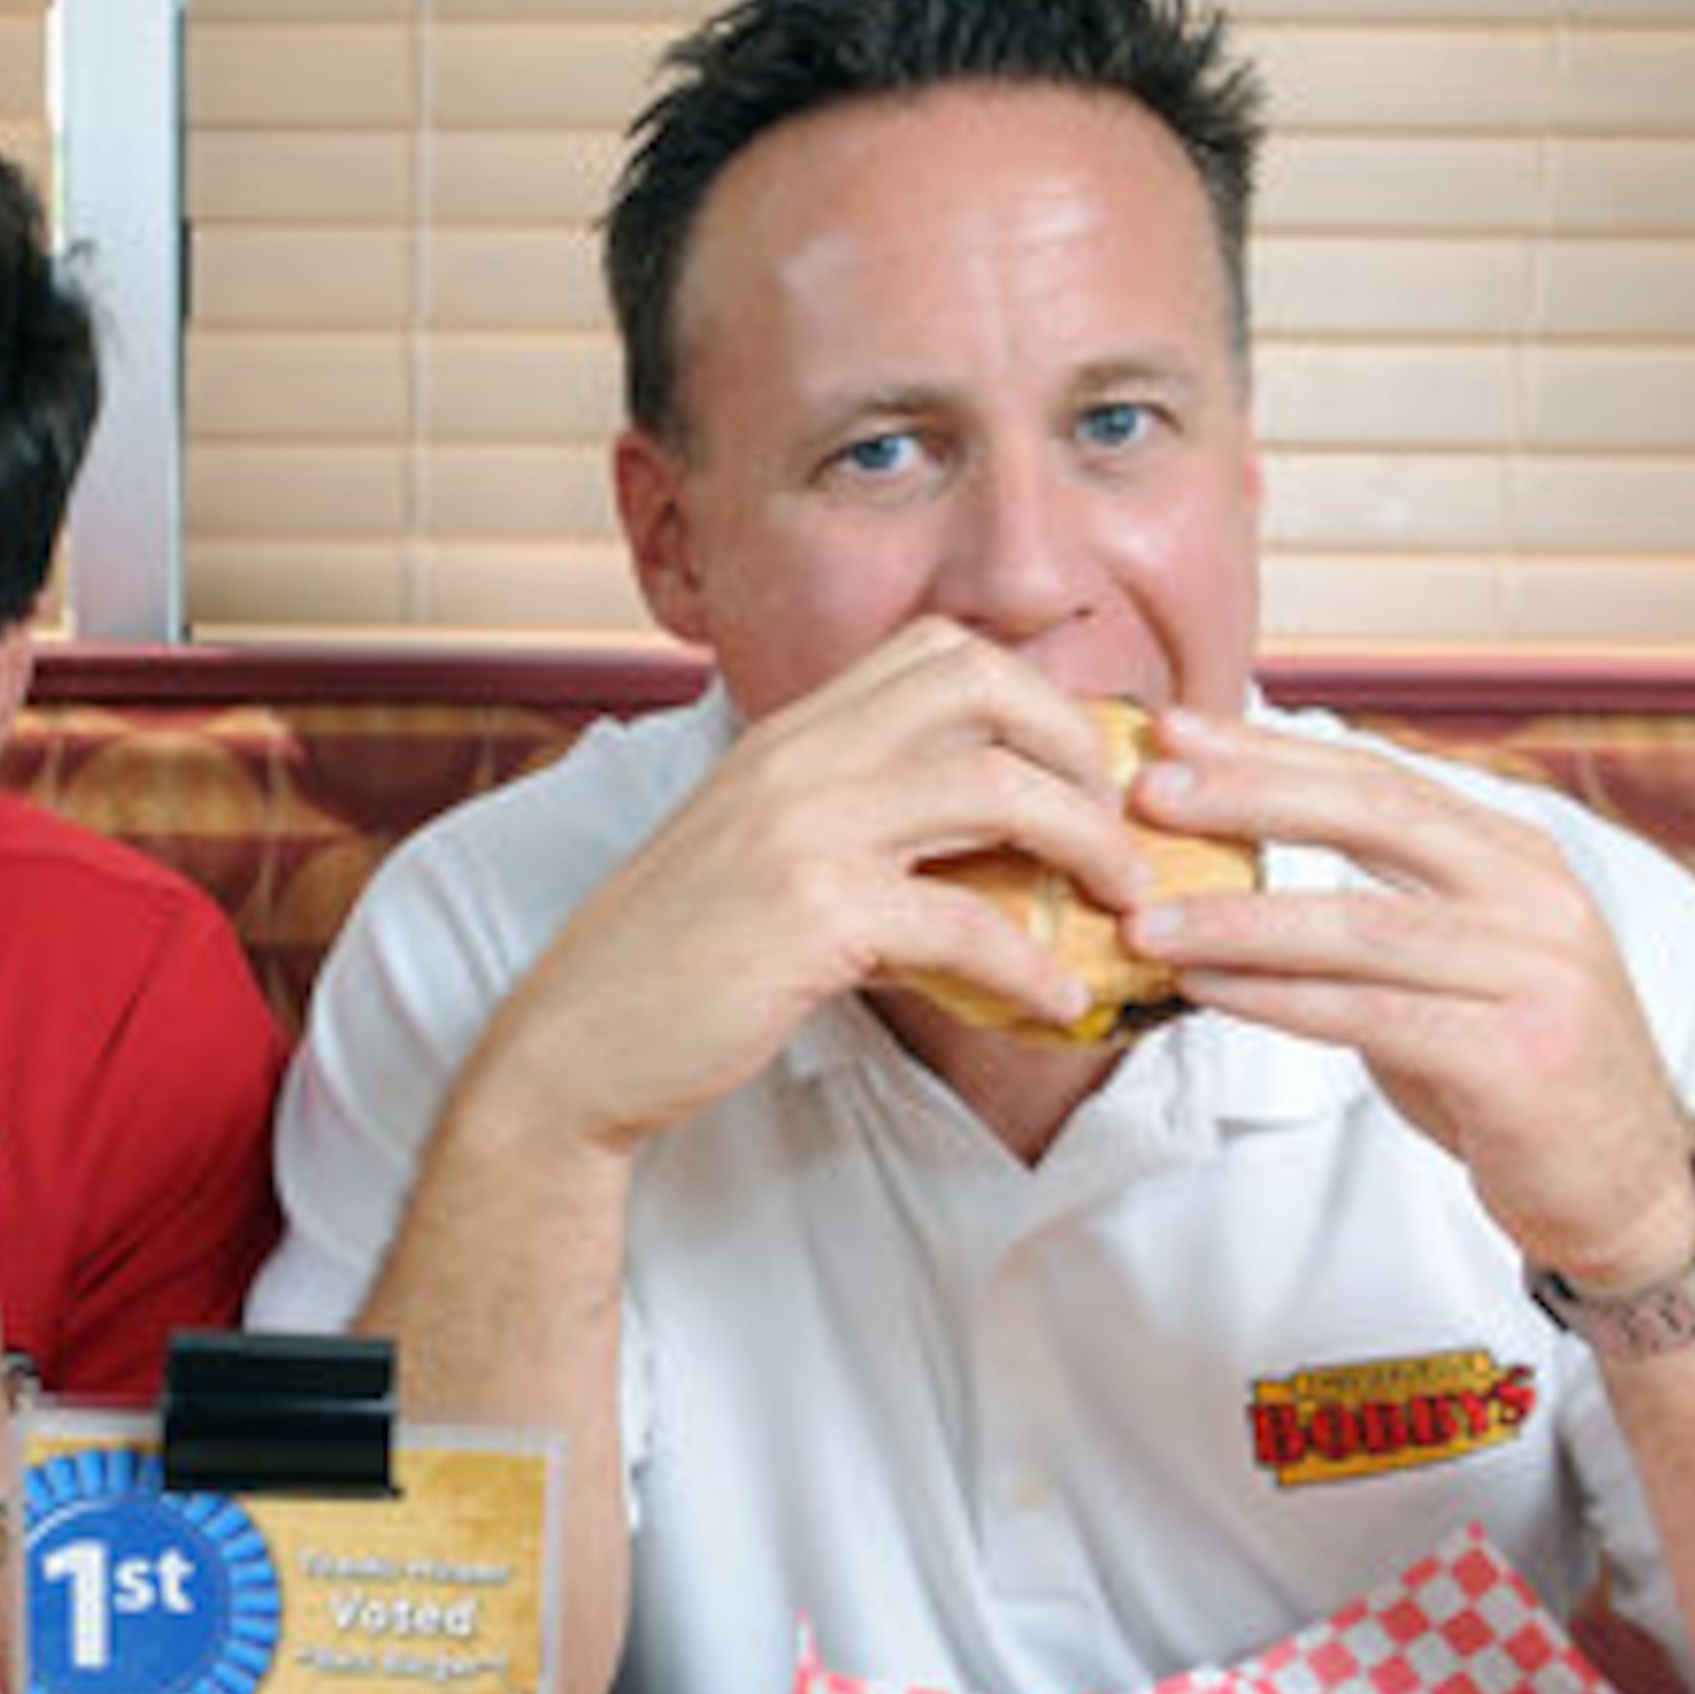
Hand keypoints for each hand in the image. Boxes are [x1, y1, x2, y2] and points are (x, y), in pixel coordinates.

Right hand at [482, 622, 1153, 1155]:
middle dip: (1079, 748)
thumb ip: (852, 831)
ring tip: (1120, 903)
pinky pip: (969, 921)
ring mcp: (805, 827)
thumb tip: (970, 861)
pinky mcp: (814, 914)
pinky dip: (1034, 964)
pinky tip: (1057, 1001)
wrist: (575, 1042)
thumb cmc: (671, 964)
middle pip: (985, 685)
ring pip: (998, 786)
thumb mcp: (760, 859)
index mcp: (788, 734)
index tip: (1073, 770)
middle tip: (1116, 825)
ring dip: (1087, 845)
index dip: (1033, 696)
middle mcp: (800, 756)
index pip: (937, 651)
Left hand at [1122, 712, 1694, 1283]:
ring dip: (1240, 919)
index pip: (1381, 780)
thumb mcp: (1454, 968)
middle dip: (1249, 796)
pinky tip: (1206, 988)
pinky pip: (1370, 1015)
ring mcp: (1536, 973)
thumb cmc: (1513, 1072)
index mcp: (1516, 857)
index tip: (1178, 732)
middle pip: (1374, 817)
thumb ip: (1376, 915)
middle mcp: (1535, 896)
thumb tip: (1236, 879)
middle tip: (1147, 791)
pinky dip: (1276, 999)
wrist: (1626, 1186)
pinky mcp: (1519, 1057)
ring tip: (1146, 919)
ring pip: (1360, 925)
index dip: (1275, 751)